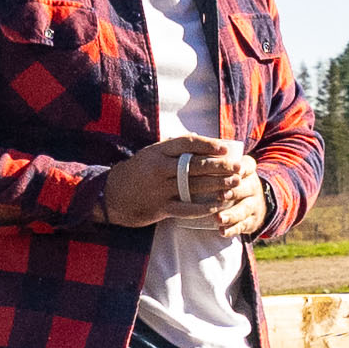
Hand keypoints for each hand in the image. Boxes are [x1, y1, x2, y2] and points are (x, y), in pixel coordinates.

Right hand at [100, 133, 242, 227]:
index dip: (208, 145)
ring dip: (217, 186)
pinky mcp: (160, 208)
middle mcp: (160, 168)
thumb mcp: (150, 154)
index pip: (187, 144)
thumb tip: (199, 139)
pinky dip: (203, 207)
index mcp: (158, 152)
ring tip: (234, 185)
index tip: (226, 147)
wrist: (111, 195)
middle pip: (196, 165)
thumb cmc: (136, 172)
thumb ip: (172, 148)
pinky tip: (217, 205)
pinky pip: (186, 208)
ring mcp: (160, 189)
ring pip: (194, 186)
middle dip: (220, 167)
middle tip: (238, 167)